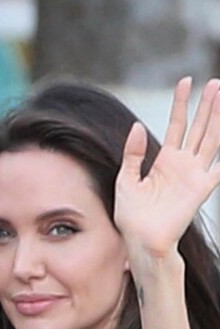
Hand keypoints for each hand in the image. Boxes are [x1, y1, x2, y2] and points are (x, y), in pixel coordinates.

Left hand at [114, 77, 219, 260]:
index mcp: (164, 160)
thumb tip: (136, 126)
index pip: (176, 125)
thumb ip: (132, 154)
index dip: (181, 104)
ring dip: (218, 119)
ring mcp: (194, 174)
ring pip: (212, 140)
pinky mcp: (202, 188)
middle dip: (207, 105)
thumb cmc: (131, 215)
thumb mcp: (125, 179)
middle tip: (215, 82)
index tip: (185, 81)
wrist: (140, 239)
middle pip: (199, 128)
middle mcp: (182, 164)